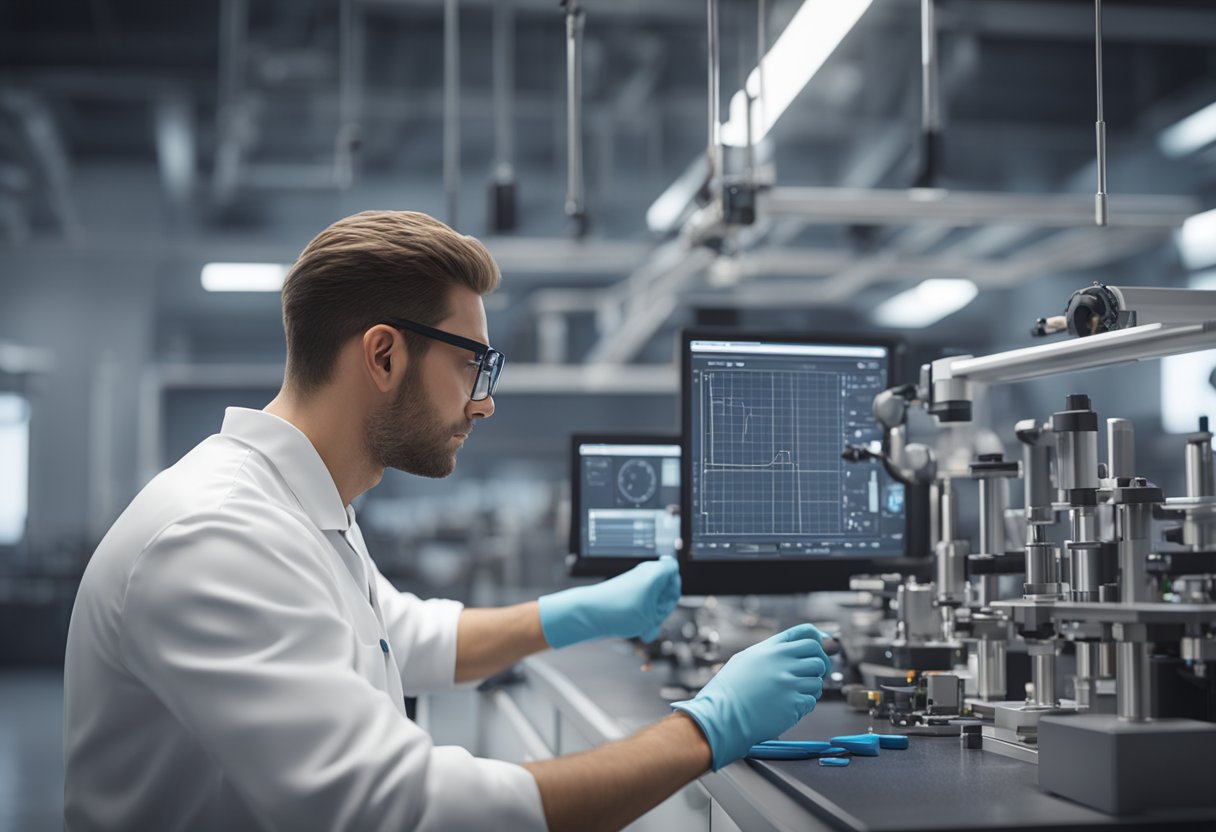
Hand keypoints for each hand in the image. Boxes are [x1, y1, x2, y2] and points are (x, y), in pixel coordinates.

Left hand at [537, 557, 680, 648]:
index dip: (672, 592)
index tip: (664, 602)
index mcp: (654, 571)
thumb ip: (669, 591)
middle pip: (666, 593)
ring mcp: (637, 589)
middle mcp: (645, 577)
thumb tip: (671, 568)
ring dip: (653, 618)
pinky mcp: (630, 600)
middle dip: (662, 609)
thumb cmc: (620, 607)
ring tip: (644, 627)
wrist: (591, 615)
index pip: (675, 576)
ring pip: (656, 605)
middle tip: (653, 617)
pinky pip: (644, 611)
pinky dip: (644, 621)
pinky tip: (641, 631)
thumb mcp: (654, 602)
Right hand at [671, 624, 827, 769]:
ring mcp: (790, 683)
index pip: (806, 633)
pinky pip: (811, 700)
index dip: (819, 639)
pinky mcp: (794, 703)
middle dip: (819, 664)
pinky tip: (788, 706)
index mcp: (771, 648)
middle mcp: (782, 661)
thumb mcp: (746, 659)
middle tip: (811, 674)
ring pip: (817, 680)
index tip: (822, 647)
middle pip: (818, 655)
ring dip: (810, 687)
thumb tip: (796, 651)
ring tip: (792, 693)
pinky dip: (804, 704)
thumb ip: (772, 652)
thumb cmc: (729, 691)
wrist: (722, 716)